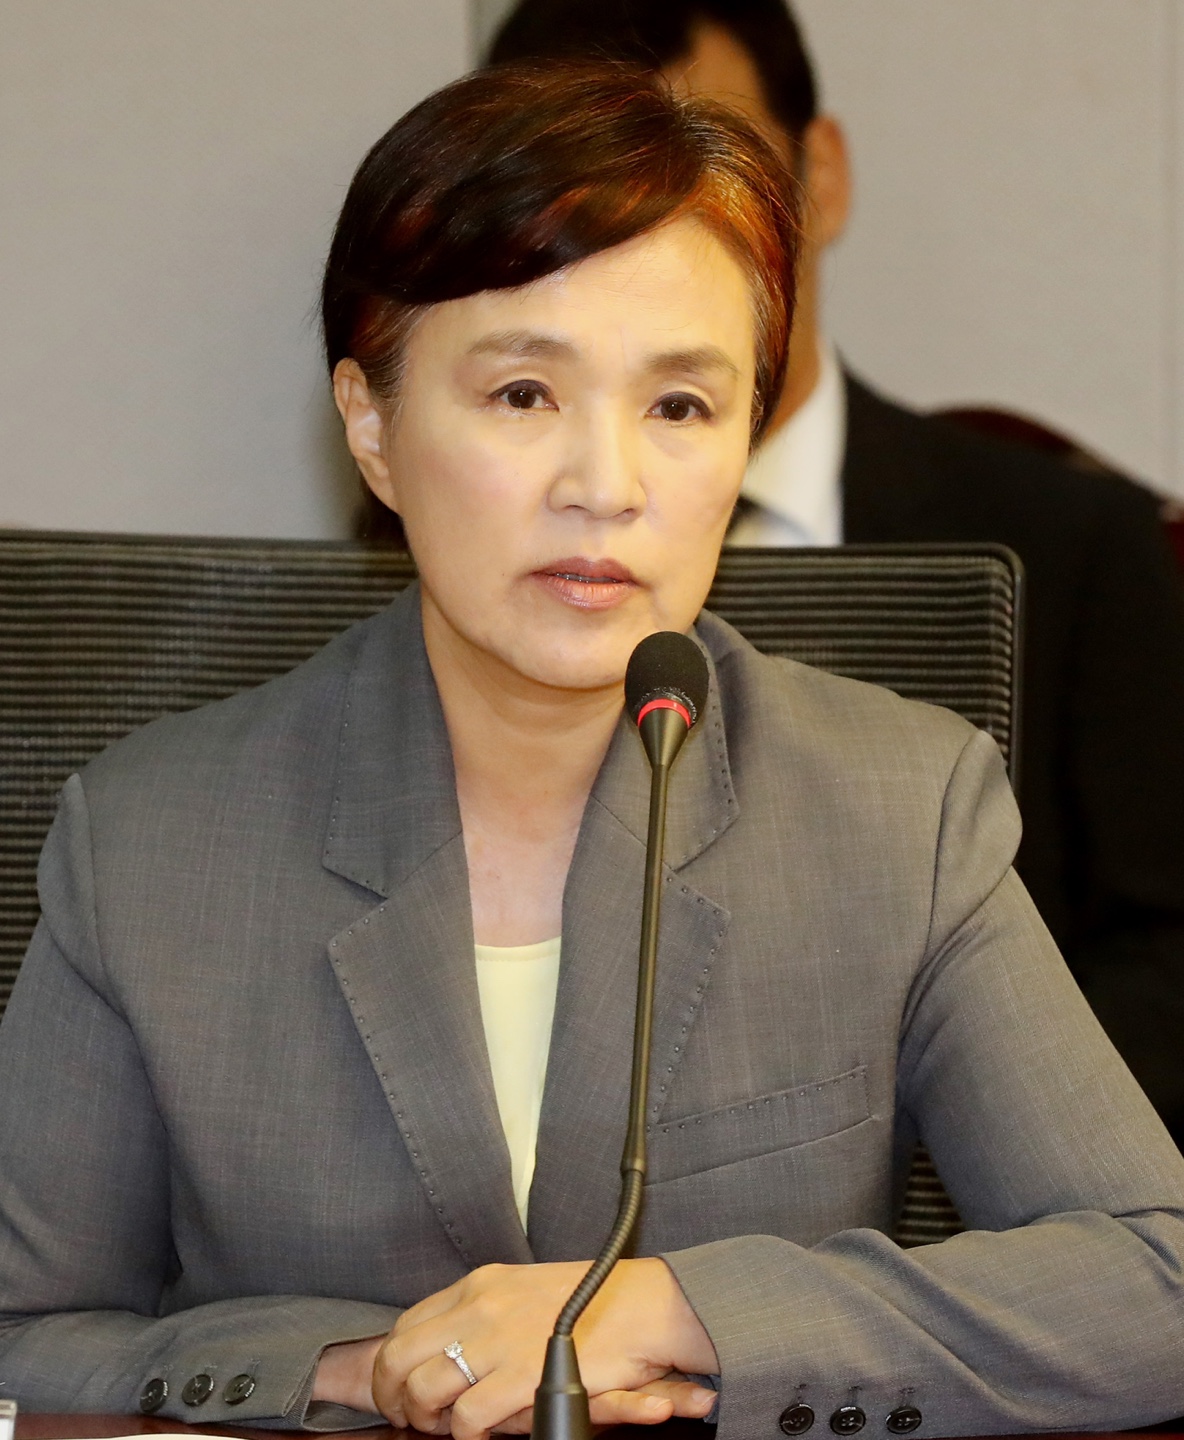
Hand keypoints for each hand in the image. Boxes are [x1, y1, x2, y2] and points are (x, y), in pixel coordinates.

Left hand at [371, 1256, 717, 1438]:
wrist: (643, 1305)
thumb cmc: (590, 1302)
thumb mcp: (522, 1291)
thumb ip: (484, 1311)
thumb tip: (451, 1343)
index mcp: (479, 1284)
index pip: (408, 1323)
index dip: (395, 1362)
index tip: (401, 1386)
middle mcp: (480, 1306)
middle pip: (400, 1354)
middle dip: (393, 1394)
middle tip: (409, 1417)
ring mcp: (498, 1340)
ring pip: (425, 1388)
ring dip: (425, 1417)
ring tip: (441, 1428)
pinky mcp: (522, 1376)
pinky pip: (467, 1417)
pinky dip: (464, 1434)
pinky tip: (477, 1435)